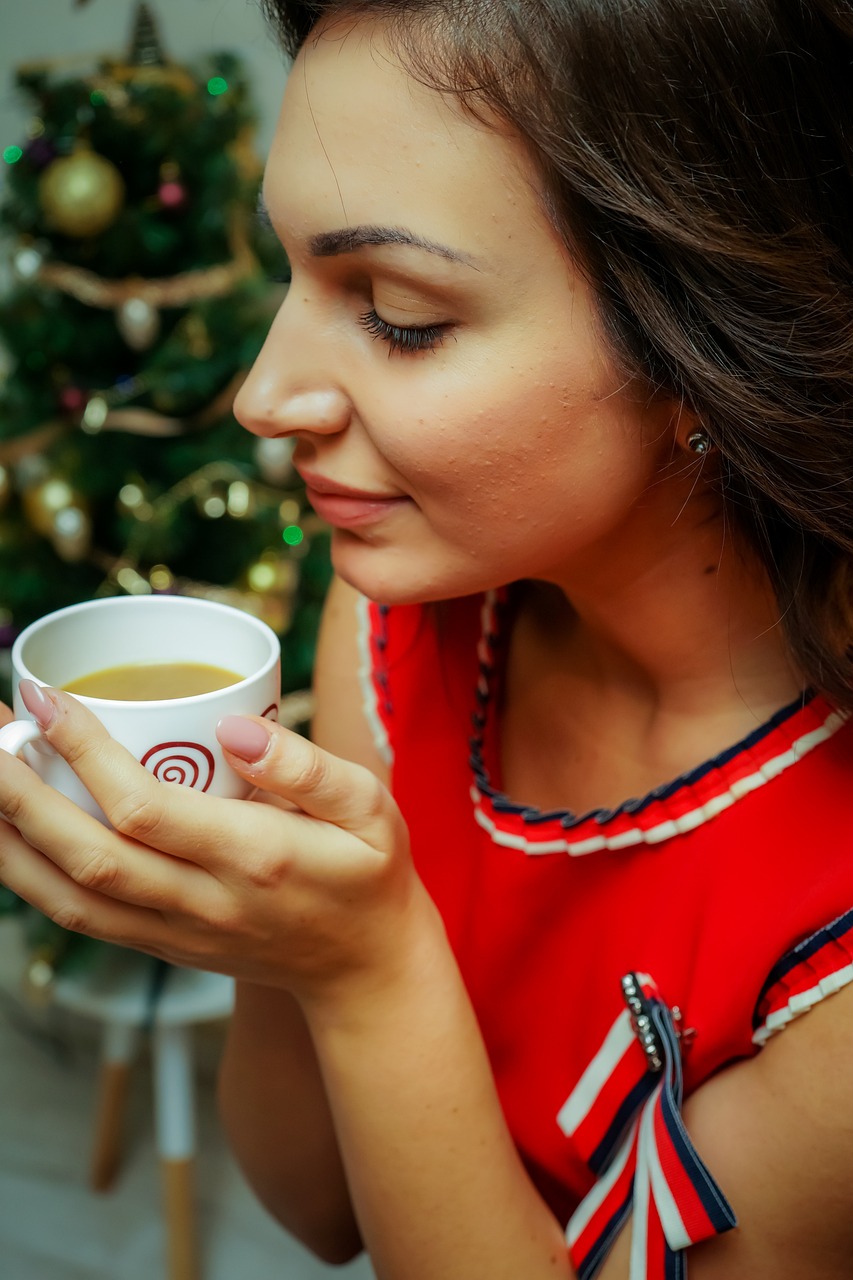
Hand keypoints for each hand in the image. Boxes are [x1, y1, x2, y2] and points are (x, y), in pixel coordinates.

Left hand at [0, 683, 415, 1007]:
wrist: (366, 972)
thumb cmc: (369, 876)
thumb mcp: (370, 808)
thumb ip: (305, 766)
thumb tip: (231, 725)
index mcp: (253, 860)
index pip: (145, 808)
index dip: (84, 751)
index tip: (48, 696)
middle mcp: (203, 904)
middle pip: (86, 855)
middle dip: (18, 792)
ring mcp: (175, 934)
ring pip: (66, 898)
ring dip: (9, 839)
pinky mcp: (161, 946)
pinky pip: (80, 917)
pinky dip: (30, 877)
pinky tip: (10, 831)